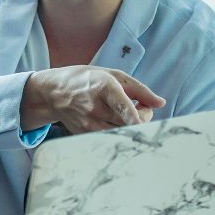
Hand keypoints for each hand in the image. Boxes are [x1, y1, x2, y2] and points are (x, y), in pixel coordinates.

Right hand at [22, 66, 164, 133]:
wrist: (54, 92)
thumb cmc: (87, 80)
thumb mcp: (113, 75)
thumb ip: (140, 90)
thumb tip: (160, 103)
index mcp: (103, 86)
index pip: (122, 106)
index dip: (136, 117)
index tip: (145, 121)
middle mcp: (94, 107)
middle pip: (127, 124)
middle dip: (143, 119)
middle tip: (143, 109)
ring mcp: (87, 123)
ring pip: (120, 134)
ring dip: (131, 127)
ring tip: (128, 114)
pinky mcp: (83, 134)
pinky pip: (108, 138)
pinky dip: (118, 132)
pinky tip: (115, 121)